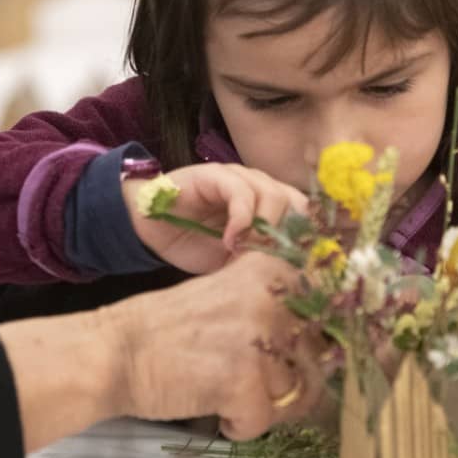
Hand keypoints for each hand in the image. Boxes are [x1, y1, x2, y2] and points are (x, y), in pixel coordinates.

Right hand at [101, 252, 326, 439]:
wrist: (116, 351)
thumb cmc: (169, 328)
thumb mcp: (229, 296)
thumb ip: (274, 309)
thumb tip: (332, 344)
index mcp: (269, 271)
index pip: (327, 310)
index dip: (316, 340)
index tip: (292, 351)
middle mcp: (270, 299)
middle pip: (315, 359)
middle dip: (287, 379)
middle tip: (245, 376)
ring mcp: (259, 342)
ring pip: (294, 395)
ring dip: (263, 403)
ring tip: (224, 388)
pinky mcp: (243, 383)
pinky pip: (263, 422)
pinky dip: (239, 424)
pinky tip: (214, 406)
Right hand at [125, 162, 308, 273]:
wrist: (151, 227)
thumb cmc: (194, 243)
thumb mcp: (235, 260)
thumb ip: (261, 261)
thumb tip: (293, 282)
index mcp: (270, 205)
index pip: (306, 215)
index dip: (306, 239)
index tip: (300, 269)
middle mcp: (259, 187)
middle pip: (295, 203)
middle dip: (286, 236)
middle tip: (270, 263)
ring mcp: (238, 178)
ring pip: (273, 194)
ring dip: (264, 228)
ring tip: (247, 253)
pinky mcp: (215, 175)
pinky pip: (241, 193)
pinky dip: (241, 220)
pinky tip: (230, 241)